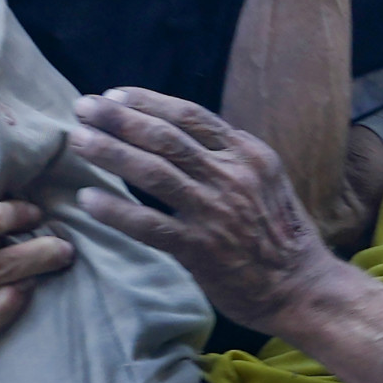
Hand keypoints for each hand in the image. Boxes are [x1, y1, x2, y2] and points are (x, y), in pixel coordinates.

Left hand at [69, 88, 339, 333]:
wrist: (304, 287)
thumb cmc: (278, 234)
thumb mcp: (264, 180)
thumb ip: (226, 157)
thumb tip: (177, 135)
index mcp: (247, 153)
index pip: (190, 115)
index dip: (147, 102)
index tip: (113, 95)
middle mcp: (232, 175)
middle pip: (165, 137)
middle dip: (118, 119)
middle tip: (83, 107)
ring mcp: (216, 211)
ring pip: (153, 172)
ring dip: (111, 153)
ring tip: (78, 141)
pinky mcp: (201, 249)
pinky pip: (150, 224)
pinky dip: (116, 210)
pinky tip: (88, 200)